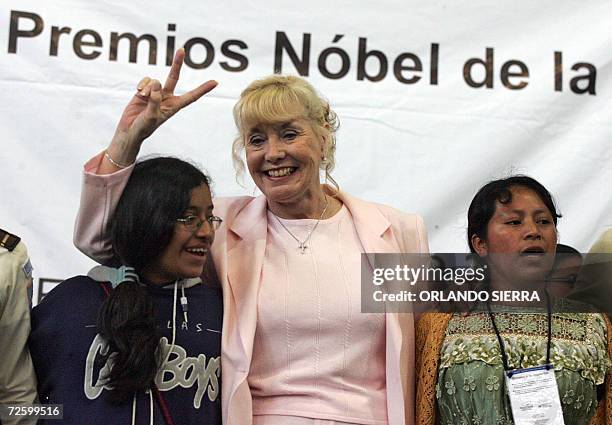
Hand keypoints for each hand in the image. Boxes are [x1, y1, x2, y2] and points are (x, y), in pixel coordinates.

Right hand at [103, 48, 216, 171]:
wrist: (130, 130)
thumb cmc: (144, 128)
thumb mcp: (151, 117)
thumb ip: (155, 100)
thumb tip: (157, 83)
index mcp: (174, 107)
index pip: (191, 96)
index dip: (203, 89)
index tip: (215, 82)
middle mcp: (166, 97)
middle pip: (174, 77)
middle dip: (177, 64)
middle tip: (181, 49)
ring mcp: (155, 93)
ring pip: (155, 81)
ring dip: (148, 88)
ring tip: (143, 98)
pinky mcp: (145, 90)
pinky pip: (146, 80)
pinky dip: (142, 85)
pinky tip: (139, 93)